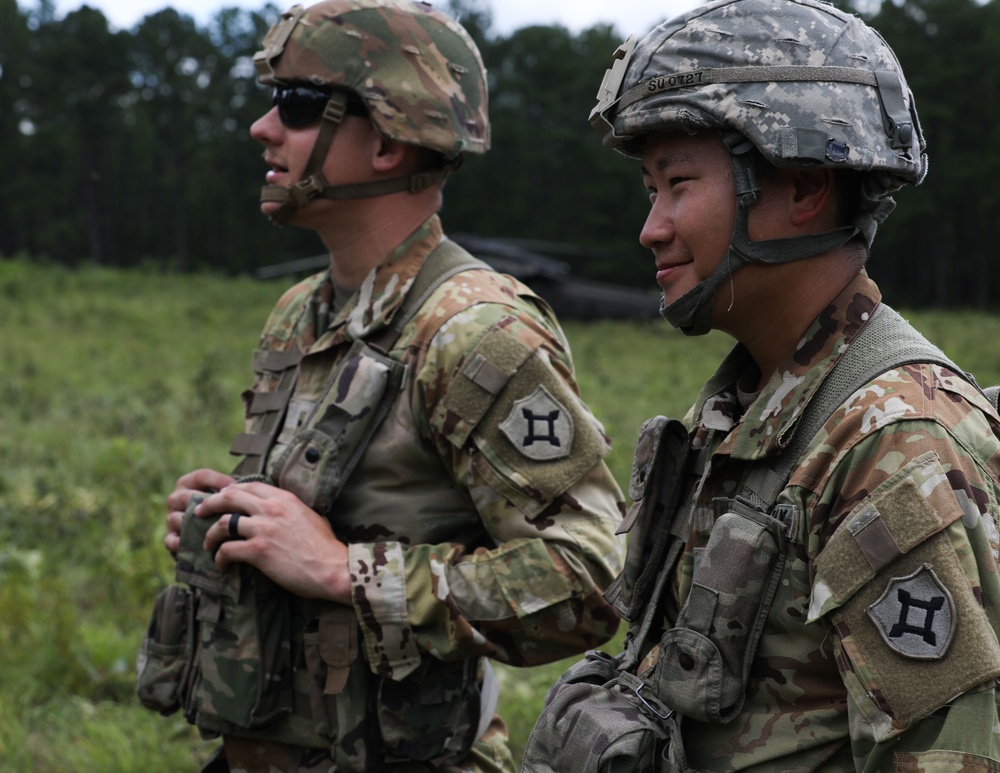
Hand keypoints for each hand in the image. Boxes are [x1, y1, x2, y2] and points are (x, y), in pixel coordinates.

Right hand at [164, 468, 234, 555]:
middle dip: (206, 505)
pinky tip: (199, 545)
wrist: (210, 537)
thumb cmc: (221, 511)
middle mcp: (176, 499)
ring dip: (196, 525)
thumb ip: (229, 491)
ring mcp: (171, 519)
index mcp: (188, 483)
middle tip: (226, 512)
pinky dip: (183, 543)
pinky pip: (171, 540)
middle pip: (186, 497)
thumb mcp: (224, 497)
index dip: (219, 481)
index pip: (201, 477)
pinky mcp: (170, 539)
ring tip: (215, 530)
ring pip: (178, 519)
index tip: (236, 489)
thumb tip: (240, 488)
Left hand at [197, 480, 350, 603]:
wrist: (334, 568)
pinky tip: (220, 565)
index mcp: (285, 499)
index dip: (231, 491)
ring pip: (223, 523)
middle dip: (210, 504)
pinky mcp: (259, 550)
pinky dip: (219, 557)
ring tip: (207, 544)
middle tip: (200, 512)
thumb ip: (296, 511)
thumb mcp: (313, 517)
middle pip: (230, 497)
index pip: (250, 485)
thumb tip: (291, 513)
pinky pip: (227, 550)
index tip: (221, 499)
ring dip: (210, 534)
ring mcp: (264, 528)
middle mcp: (272, 509)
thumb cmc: (327, 548)